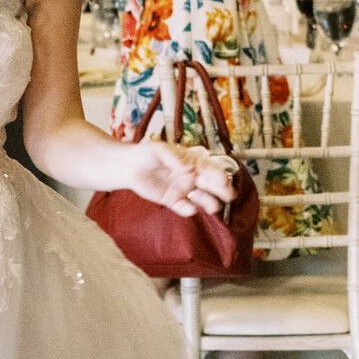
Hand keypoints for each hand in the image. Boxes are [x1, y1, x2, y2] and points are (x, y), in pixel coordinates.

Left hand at [120, 141, 235, 216]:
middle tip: (230, 196)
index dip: (218, 174)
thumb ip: (173, 156)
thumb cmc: (146, 154)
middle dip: (221, 190)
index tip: (225, 180)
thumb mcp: (158, 149)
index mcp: (192, 162)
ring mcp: (184, 189)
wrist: (129, 167)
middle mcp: (191, 176)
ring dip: (209, 203)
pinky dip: (188, 209)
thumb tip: (187, 166)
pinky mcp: (174, 201)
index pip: (209, 168)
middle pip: (210, 184)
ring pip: (201, 198)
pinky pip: (184, 207)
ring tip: (214, 207)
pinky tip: (189, 209)